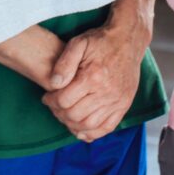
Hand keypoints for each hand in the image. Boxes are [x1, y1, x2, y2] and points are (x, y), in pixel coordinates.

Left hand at [41, 23, 142, 141]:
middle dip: (58, 113)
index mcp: (92, 76)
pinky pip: (106, 128)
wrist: (127, 41)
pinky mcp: (123, 106)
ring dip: (72, 124)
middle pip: (75, 115)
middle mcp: (106, 92)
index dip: (51, 101)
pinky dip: (92, 133)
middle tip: (53, 106)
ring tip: (64, 115)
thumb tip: (53, 83)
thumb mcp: (78, 43)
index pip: (64, 100)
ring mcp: (116, 101)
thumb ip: (64, 63)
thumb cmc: (100, 41)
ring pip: (89, 125)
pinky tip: (81, 130)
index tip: (46, 97)